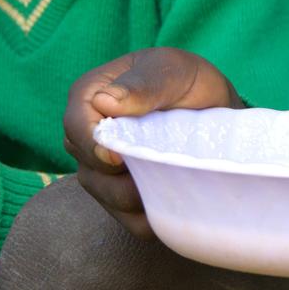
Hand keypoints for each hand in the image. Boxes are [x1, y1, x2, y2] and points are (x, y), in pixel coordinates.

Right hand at [61, 48, 240, 238]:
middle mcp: (87, 136)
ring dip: (138, 198)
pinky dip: (149, 217)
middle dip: (120, 177)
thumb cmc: (185, 79)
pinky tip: (173, 204)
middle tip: (159, 170)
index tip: (119, 159)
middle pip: (88, 168)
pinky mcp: (120, 196)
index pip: (76, 127)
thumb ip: (142, 85)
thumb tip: (104, 102)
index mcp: (89, 97)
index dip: (94, 147)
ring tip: (171, 183)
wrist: (212, 107)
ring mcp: (101, 169)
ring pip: (106, 197)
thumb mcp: (170, 70)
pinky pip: (127, 219)